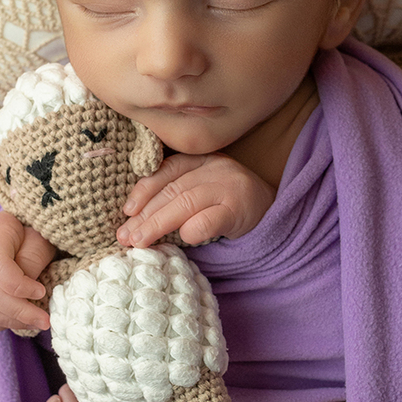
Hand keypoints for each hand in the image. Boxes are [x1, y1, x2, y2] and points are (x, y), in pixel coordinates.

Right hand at [0, 211, 55, 331]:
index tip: (42, 292)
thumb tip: (26, 294)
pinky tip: (14, 323)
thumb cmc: (30, 236)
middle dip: (19, 311)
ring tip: (33, 323)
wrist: (13, 235)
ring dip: (8, 320)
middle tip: (44, 320)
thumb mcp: (39, 240)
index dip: (20, 286)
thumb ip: (32, 261)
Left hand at [116, 153, 274, 247]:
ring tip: (139, 242)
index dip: (144, 190)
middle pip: (172, 190)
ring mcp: (229, 187)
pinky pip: (209, 220)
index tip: (126, 211)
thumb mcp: (204, 190)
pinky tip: (181, 241)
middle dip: (144, 215)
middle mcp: (216, 168)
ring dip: (157, 224)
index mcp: (203, 160)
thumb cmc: (230, 206)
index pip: (167, 170)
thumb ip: (176, 194)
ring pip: (185, 203)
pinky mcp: (240, 209)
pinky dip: (191, 230)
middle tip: (125, 236)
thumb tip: (133, 218)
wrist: (276, 215)